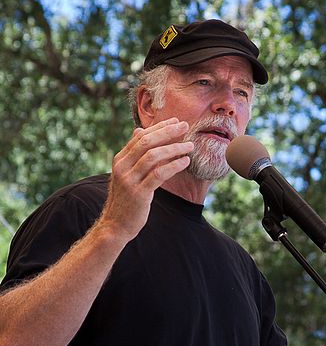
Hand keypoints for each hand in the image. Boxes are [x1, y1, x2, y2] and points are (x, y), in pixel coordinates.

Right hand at [99, 118, 193, 240]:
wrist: (115, 224)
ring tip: (190, 146)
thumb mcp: (127, 173)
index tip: (176, 121)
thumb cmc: (126, 198)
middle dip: (168, 132)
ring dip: (174, 148)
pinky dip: (174, 166)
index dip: (160, 127)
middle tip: (185, 126)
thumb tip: (139, 130)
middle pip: (147, 142)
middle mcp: (122, 167)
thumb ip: (134, 153)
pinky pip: (159, 174)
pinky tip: (185, 161)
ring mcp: (129, 180)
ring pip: (153, 156)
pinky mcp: (139, 193)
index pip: (141, 136)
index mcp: (120, 159)